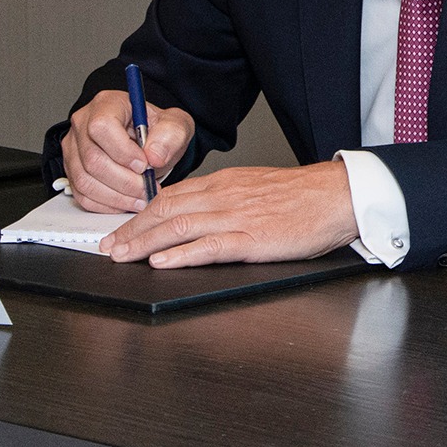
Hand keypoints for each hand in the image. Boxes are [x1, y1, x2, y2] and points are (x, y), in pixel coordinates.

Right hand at [59, 89, 193, 213]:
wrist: (149, 141)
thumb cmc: (158, 130)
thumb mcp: (176, 125)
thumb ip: (171, 135)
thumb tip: (154, 156)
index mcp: (107, 104)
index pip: (102, 127)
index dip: (123, 151)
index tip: (144, 165)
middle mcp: (84, 123)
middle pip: (92, 159)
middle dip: (124, 181)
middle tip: (147, 188)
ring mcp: (74, 148)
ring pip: (85, 180)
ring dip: (116, 196)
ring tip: (141, 198)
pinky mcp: (73, 170)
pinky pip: (82, 194)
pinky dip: (106, 204)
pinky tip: (126, 202)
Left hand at [101, 162, 359, 267]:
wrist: (338, 195)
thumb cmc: (304, 196)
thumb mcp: (257, 187)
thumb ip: (226, 197)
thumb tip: (197, 211)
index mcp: (226, 183)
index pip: (171, 196)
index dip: (140, 214)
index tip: (121, 229)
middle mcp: (225, 196)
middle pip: (166, 210)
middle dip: (132, 230)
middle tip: (108, 247)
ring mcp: (238, 217)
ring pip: (180, 227)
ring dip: (145, 243)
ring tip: (122, 256)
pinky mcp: (254, 239)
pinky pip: (210, 246)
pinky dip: (182, 255)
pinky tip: (162, 262)